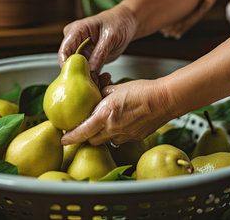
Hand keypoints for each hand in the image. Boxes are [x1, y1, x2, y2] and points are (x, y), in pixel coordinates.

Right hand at [58, 5, 136, 73]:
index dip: (65, 64)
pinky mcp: (89, 60)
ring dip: (89, 78)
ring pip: (79, 70)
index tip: (73, 76)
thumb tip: (91, 69)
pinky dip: (95, 78)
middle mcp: (76, 42)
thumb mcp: (111, 36)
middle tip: (93, 83)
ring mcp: (82, 51)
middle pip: (70, 62)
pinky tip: (105, 78)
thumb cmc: (118, 23)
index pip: (64, 49)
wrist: (125, 23)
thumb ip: (100, 52)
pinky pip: (89, 72)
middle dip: (80, 74)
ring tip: (102, 80)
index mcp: (76, 30)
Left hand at [61, 79, 176, 145]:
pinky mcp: (134, 138)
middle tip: (85, 128)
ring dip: (103, 135)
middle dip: (87, 136)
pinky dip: (117, 133)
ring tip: (106, 123)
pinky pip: (120, 139)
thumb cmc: (142, 91)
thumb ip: (102, 95)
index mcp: (105, 115)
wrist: (164, 99)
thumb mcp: (116, 89)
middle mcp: (113, 129)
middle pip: (92, 140)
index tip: (64, 138)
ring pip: (106, 141)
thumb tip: (95, 97)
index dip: (70, 137)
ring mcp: (124, 136)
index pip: (81, 132)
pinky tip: (122, 123)